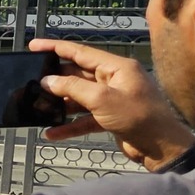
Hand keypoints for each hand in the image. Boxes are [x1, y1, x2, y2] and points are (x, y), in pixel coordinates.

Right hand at [34, 37, 194, 170]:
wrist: (161, 148)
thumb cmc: (138, 117)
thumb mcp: (102, 99)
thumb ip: (72, 87)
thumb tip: (47, 81)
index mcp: (117, 67)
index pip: (81, 52)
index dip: (55, 48)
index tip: (33, 46)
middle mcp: (114, 80)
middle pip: (78, 75)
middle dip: (56, 80)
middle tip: (32, 82)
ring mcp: (112, 100)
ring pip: (79, 98)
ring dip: (60, 105)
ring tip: (38, 108)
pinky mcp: (110, 118)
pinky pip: (83, 118)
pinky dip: (69, 125)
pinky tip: (52, 133)